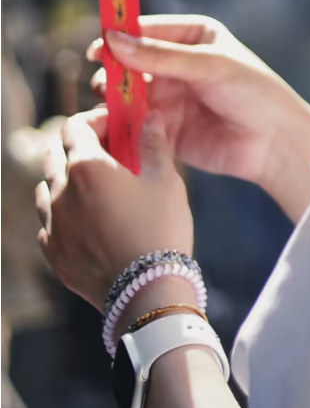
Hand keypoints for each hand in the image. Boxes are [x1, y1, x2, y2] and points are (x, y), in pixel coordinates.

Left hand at [36, 109, 191, 310]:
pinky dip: (62, 213)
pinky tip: (88, 220)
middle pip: (55, 154)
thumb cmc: (160, 229)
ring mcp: (52, 224)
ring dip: (65, 179)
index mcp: (87, 167)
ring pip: (46, 188)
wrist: (146, 291)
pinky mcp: (52, 252)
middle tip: (107, 153)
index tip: (114, 125)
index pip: (74, 126)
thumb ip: (153, 143)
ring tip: (96, 188)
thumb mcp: (165, 180)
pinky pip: (47, 222)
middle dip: (77, 146)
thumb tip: (151, 116)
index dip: (95, 119)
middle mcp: (61, 192)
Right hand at [88, 15, 309, 221]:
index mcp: (194, 36)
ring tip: (110, 102)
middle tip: (104, 80)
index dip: (121, 35)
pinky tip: (113, 125)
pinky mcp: (165, 128)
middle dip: (114, 69)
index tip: (99, 46)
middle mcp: (178, 64)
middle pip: (132, 61)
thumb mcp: (209, 65)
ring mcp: (170, 96)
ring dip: (114, 96)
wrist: (274, 143)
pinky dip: (120, 123)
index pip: (148, 29)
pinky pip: (133, 122)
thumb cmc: (253, 92)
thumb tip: (113, 39)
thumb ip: (160, 56)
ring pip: (128, 92)